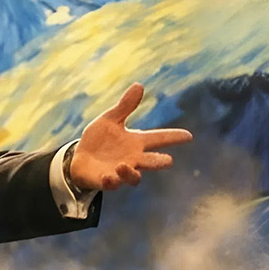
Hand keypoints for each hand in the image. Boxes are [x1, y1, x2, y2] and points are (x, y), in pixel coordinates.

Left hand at [70, 83, 192, 189]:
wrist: (80, 158)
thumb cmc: (99, 140)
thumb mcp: (110, 120)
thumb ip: (125, 106)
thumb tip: (139, 85)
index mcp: (136, 142)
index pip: (158, 138)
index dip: (173, 137)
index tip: (188, 135)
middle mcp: (133, 159)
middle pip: (153, 162)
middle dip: (160, 162)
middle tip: (169, 160)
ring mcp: (120, 172)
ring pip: (134, 178)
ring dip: (130, 173)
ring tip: (123, 165)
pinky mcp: (106, 181)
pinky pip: (112, 184)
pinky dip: (111, 181)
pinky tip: (108, 176)